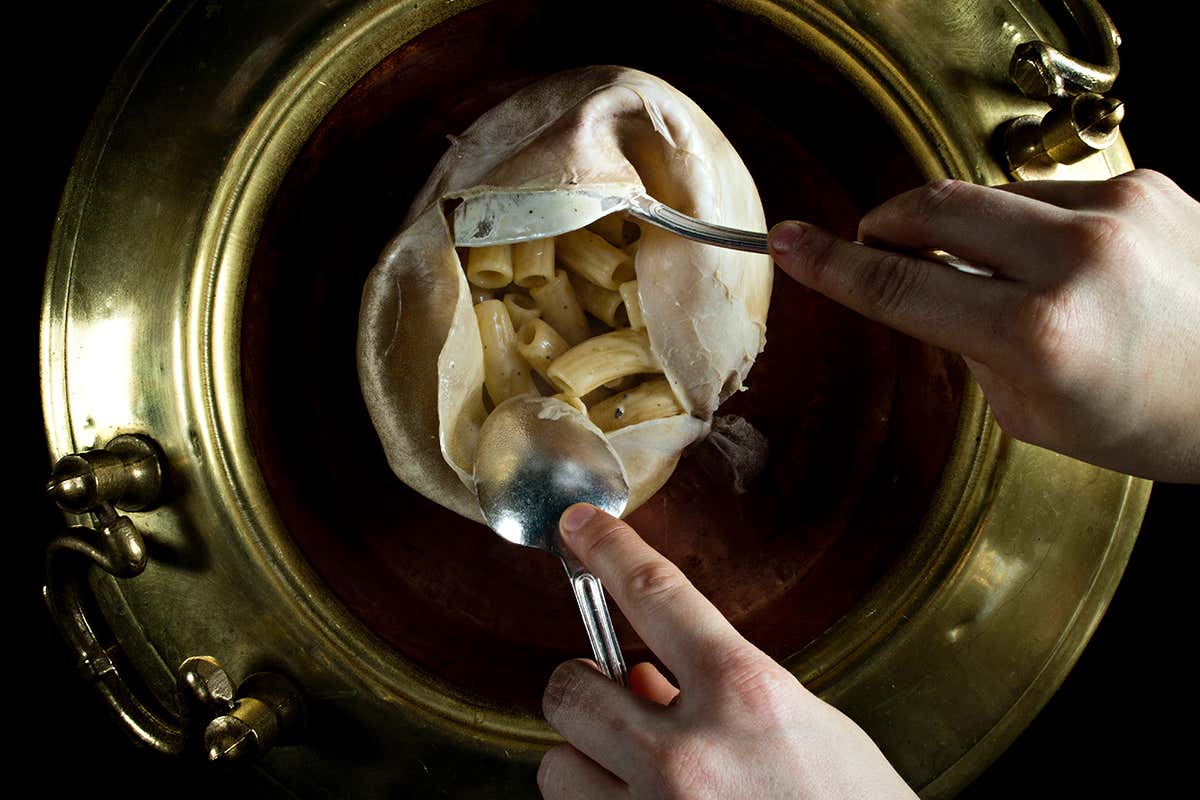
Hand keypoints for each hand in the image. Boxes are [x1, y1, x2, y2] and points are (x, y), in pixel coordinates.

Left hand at [538, 504, 914, 798]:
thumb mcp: (802, 722)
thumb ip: (718, 690)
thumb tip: (639, 679)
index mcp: (747, 695)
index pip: (653, 593)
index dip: (607, 548)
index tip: (579, 528)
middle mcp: (692, 755)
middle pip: (570, 689)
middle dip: (585, 688)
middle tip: (615, 698)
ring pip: (557, 767)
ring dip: (587, 761)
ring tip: (633, 770)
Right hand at [768, 169, 1199, 482]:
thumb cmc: (1155, 419)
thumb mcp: (1036, 415)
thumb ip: (970, 347)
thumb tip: (931, 290)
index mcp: (1041, 336)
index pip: (900, 287)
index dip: (831, 265)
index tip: (789, 242)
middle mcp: (1077, 260)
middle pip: (933, 207)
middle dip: (888, 221)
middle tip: (874, 241)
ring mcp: (1117, 211)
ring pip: (990, 196)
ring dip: (971, 230)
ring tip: (1008, 278)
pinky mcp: (1145, 184)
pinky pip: (1049, 192)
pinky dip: (1035, 225)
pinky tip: (1069, 264)